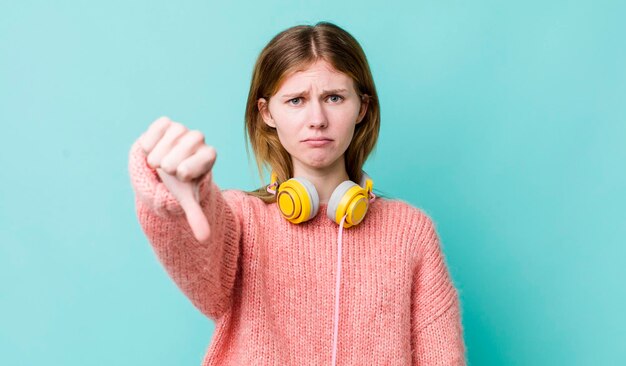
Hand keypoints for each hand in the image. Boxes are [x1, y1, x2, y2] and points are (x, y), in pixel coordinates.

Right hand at [138, 116, 216, 241]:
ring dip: (158, 155)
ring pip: (170, 138)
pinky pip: (157, 128)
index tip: (181, 175)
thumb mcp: (186, 199)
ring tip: (159, 163)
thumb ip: (196, 216)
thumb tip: (204, 239)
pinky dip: (150, 142)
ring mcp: (182, 129)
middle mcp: (198, 139)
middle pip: (184, 148)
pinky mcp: (166, 123)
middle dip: (169, 164)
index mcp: (209, 156)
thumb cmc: (178, 184)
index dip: (188, 168)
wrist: (161, 169)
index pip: (206, 156)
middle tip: (167, 171)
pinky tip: (152, 149)